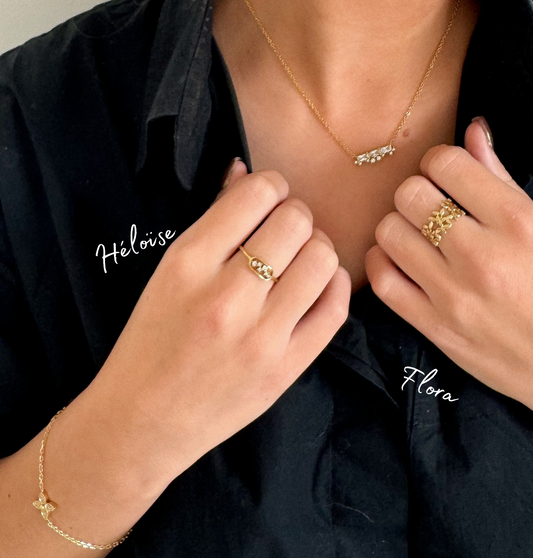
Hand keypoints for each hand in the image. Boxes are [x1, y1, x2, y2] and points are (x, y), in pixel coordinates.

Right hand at [85, 160, 350, 493]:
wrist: (143, 421)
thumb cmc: (150, 340)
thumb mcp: (167, 270)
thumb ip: (211, 219)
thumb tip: (246, 170)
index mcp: (188, 263)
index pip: (256, 194)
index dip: (270, 186)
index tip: (266, 199)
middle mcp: (227, 296)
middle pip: (296, 221)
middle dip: (295, 216)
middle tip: (283, 231)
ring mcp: (261, 336)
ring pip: (323, 258)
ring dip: (316, 248)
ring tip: (298, 259)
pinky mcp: (286, 369)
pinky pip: (335, 307)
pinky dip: (334, 283)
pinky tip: (315, 283)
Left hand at [365, 119, 532, 410]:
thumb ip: (501, 177)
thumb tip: (473, 129)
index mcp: (516, 222)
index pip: (445, 163)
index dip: (440, 162)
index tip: (446, 174)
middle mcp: (481, 256)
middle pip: (410, 194)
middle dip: (418, 191)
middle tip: (431, 204)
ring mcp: (454, 296)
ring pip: (389, 232)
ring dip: (399, 225)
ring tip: (417, 233)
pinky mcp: (436, 329)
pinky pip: (383, 281)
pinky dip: (383, 261)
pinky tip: (401, 259)